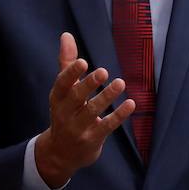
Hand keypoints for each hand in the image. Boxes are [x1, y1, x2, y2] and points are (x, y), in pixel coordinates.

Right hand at [34, 32, 133, 188]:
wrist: (61, 154)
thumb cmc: (65, 114)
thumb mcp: (62, 92)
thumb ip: (66, 64)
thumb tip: (66, 35)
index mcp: (57, 99)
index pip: (61, 85)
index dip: (70, 74)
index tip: (82, 62)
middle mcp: (65, 114)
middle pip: (76, 98)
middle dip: (89, 85)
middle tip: (103, 71)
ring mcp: (78, 128)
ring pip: (93, 112)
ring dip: (107, 97)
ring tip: (120, 83)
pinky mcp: (92, 139)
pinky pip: (107, 127)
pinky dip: (119, 115)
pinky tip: (131, 104)